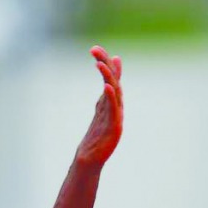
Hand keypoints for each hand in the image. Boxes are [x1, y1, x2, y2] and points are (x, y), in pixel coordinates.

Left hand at [76, 46, 122, 166]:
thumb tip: (110, 82)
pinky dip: (111, 97)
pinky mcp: (114, 127)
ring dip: (107, 77)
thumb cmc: (98, 135)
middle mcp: (115, 106)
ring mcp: (115, 116)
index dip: (105, 63)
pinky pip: (113, 110)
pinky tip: (107, 87)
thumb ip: (107, 94)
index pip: (109, 78)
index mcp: (111, 102)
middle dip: (105, 64)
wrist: (92, 157)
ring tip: (99, 64)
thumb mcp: (102, 111)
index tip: (96, 49)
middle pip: (112, 81)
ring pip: (113, 92)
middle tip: (94, 50)